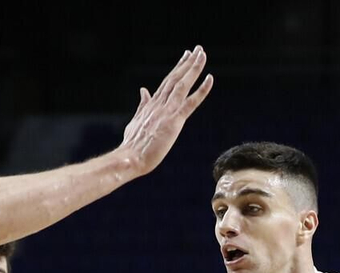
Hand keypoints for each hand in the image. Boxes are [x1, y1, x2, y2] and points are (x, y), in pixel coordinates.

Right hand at [117, 47, 213, 177]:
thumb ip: (142, 105)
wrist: (130, 157)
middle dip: (187, 62)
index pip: (167, 82)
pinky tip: (210, 78)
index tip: (185, 56)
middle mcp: (160, 104)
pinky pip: (191, 102)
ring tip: (201, 54)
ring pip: (183, 84)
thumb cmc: (132, 145)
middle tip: (197, 49)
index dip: (177, 68)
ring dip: (193, 68)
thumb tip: (143, 91)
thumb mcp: (135, 121)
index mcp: (151, 104)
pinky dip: (201, 90)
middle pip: (175, 78)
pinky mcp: (174, 121)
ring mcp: (167, 111)